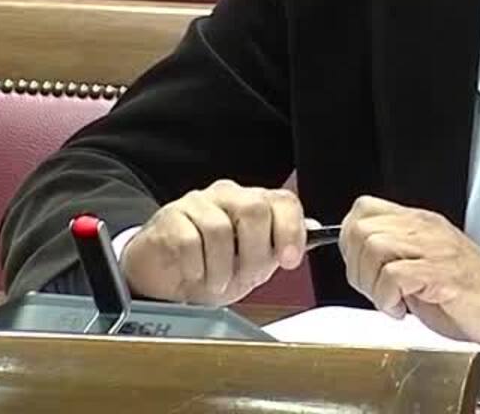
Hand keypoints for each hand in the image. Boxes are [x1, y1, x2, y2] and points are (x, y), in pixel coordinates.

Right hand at [120, 180, 305, 304]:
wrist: (164, 279)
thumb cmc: (210, 269)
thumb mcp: (253, 263)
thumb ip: (281, 245)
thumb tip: (316, 231)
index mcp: (252, 203)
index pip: (283, 201)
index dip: (291, 229)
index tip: (290, 260)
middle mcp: (227, 196)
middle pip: (254, 209)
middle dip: (255, 253)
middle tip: (247, 278)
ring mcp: (196, 204)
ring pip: (220, 228)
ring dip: (222, 268)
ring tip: (217, 283)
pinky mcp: (169, 219)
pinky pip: (190, 242)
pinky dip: (197, 268)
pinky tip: (195, 276)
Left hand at [339, 195, 479, 346]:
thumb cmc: (470, 294)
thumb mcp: (423, 266)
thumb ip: (393, 258)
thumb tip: (357, 263)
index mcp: (419, 224)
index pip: (364, 209)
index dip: (349, 240)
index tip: (359, 268)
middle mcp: (425, 229)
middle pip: (361, 228)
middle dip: (356, 266)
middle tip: (374, 290)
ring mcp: (434, 248)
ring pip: (374, 246)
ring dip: (371, 283)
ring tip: (389, 301)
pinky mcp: (441, 273)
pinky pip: (393, 275)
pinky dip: (387, 298)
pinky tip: (402, 309)